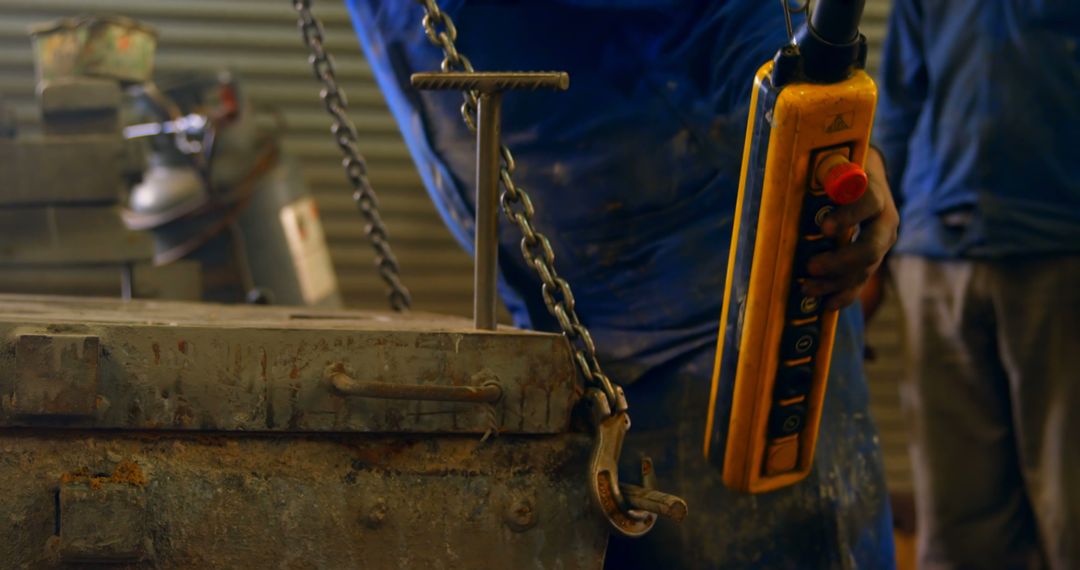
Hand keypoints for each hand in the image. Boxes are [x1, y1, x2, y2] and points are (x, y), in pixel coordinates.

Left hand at [800, 147, 897, 310]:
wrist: (864, 181)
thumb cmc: (840, 173)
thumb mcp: (833, 168)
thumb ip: (822, 177)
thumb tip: (786, 180)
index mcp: (874, 194)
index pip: (868, 204)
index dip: (848, 216)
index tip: (825, 227)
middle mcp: (884, 222)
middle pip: (871, 247)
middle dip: (840, 261)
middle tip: (810, 266)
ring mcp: (880, 245)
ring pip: (864, 269)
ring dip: (834, 282)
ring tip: (806, 287)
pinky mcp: (871, 262)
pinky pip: (860, 283)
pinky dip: (844, 295)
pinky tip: (826, 304)